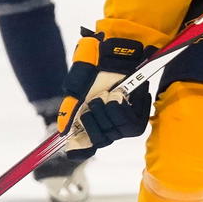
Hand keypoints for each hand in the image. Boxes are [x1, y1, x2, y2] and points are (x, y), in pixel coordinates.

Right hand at [57, 30, 155, 152]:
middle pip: (100, 140)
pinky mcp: (139, 116)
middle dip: (95, 118)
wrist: (114, 51)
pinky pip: (132, 124)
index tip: (72, 148)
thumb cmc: (94, 66)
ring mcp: (122, 123)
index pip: (84, 147)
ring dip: (109, 110)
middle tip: (95, 99)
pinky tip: (122, 94)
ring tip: (109, 93)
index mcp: (88, 121)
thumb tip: (63, 132)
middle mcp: (105, 125)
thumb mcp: (76, 85)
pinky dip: (123, 108)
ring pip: (116, 132)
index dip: (80, 150)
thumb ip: (69, 109)